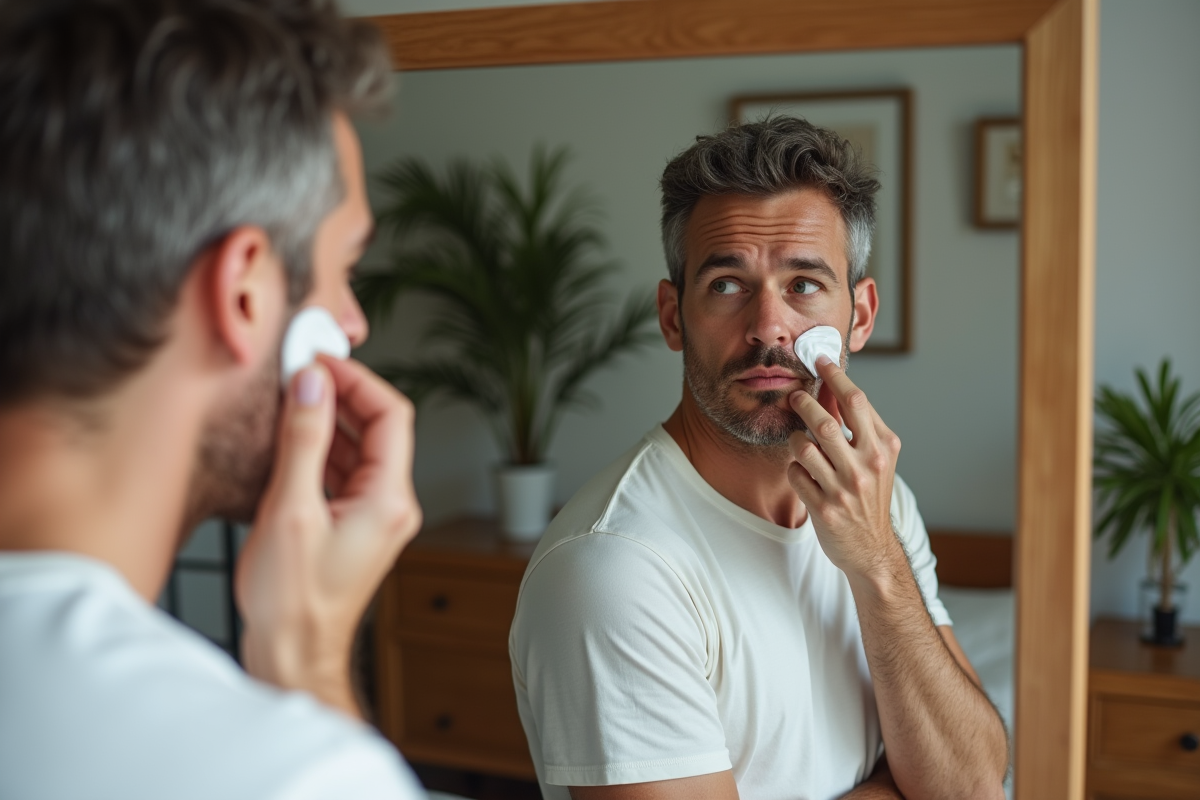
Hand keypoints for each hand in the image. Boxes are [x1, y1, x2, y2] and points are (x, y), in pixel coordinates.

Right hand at [235, 356, 421, 716]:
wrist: (291, 655)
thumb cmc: (292, 601)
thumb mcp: (290, 509)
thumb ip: (303, 440)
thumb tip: (310, 384)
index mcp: (389, 498)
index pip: (391, 414)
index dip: (356, 380)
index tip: (318, 360)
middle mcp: (391, 504)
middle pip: (377, 428)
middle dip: (339, 396)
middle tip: (297, 373)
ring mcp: (374, 516)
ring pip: (358, 449)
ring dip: (326, 422)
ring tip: (287, 401)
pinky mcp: (352, 526)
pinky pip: (343, 473)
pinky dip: (318, 451)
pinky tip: (287, 442)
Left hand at [786, 355, 902, 583]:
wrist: (872, 548)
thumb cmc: (871, 495)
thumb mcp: (876, 457)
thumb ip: (858, 424)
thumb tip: (833, 384)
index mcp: (883, 447)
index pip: (856, 401)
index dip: (834, 376)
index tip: (819, 360)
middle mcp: (866, 465)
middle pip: (824, 421)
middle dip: (802, 403)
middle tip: (794, 397)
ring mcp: (844, 488)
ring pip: (804, 447)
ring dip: (795, 439)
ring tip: (799, 440)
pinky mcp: (823, 508)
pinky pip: (795, 473)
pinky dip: (794, 468)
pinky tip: (802, 472)